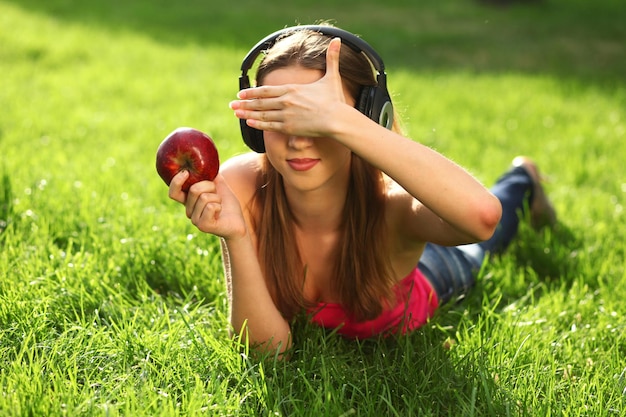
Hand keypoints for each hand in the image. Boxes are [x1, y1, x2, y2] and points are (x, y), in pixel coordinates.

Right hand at [168, 171, 246, 238]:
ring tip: (219, 204)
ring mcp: (195, 220)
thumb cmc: (227, 203)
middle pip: (194, 189)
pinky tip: (220, 212)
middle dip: (210, 186)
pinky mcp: (203, 226)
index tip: (186, 172)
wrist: (238, 221)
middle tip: (217, 194)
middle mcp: (189, 210)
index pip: (174, 192)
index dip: (176, 181)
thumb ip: (210, 174)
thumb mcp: (219, 184)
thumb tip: (205, 160)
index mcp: (189, 201)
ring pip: (204, 197)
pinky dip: (219, 206)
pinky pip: (210, 207)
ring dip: (217, 198)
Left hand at [229, 37, 346, 137]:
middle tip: (231, 104)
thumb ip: (332, 59)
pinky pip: (270, 126)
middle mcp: (286, 101)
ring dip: (247, 113)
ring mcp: (286, 115)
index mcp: (292, 89)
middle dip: (244, 103)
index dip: (252, 91)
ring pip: (262, 114)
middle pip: (260, 102)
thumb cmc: (334, 100)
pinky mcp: (289, 128)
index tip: (241, 93)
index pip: (266, 90)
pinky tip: (249, 123)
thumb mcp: (332, 77)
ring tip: (236, 113)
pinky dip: (258, 124)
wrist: (337, 120)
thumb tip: (338, 39)